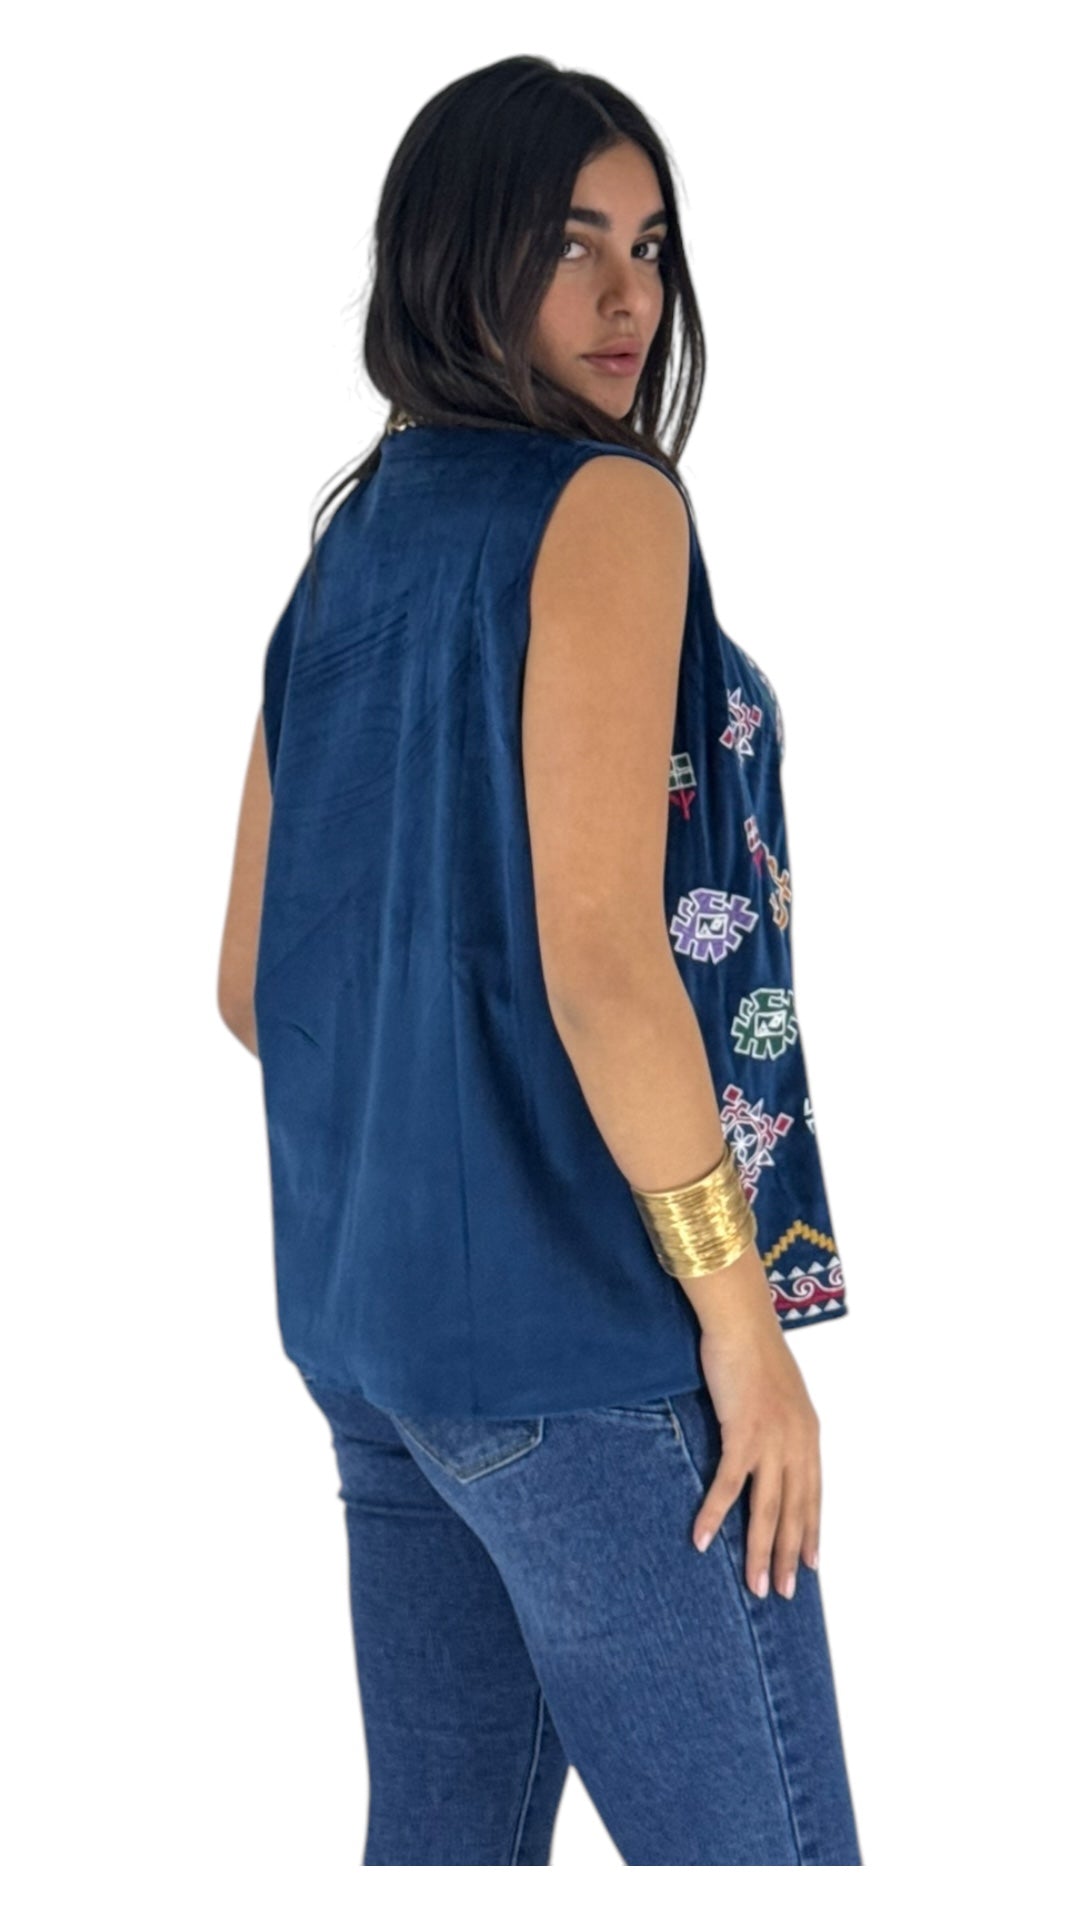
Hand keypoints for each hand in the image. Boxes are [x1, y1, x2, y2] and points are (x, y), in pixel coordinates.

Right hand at [690, 1258, 821, 1601]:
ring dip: (760, 1551)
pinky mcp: (743, 1434)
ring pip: (768, 1509)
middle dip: (789, 1555)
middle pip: (795, 1511)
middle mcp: (797, 1443)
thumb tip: (769, 1445)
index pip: (813, 1495)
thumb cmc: (754, 1351)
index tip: (811, 1564)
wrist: (742, 1323)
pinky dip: (715, 1515)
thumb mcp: (779, 1394)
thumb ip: (780, 1424)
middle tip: (783, 1591)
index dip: (811, 1532)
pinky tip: (702, 1540)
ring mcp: (772, 1441)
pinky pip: (728, 1485)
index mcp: (808, 1435)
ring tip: (756, 1586)